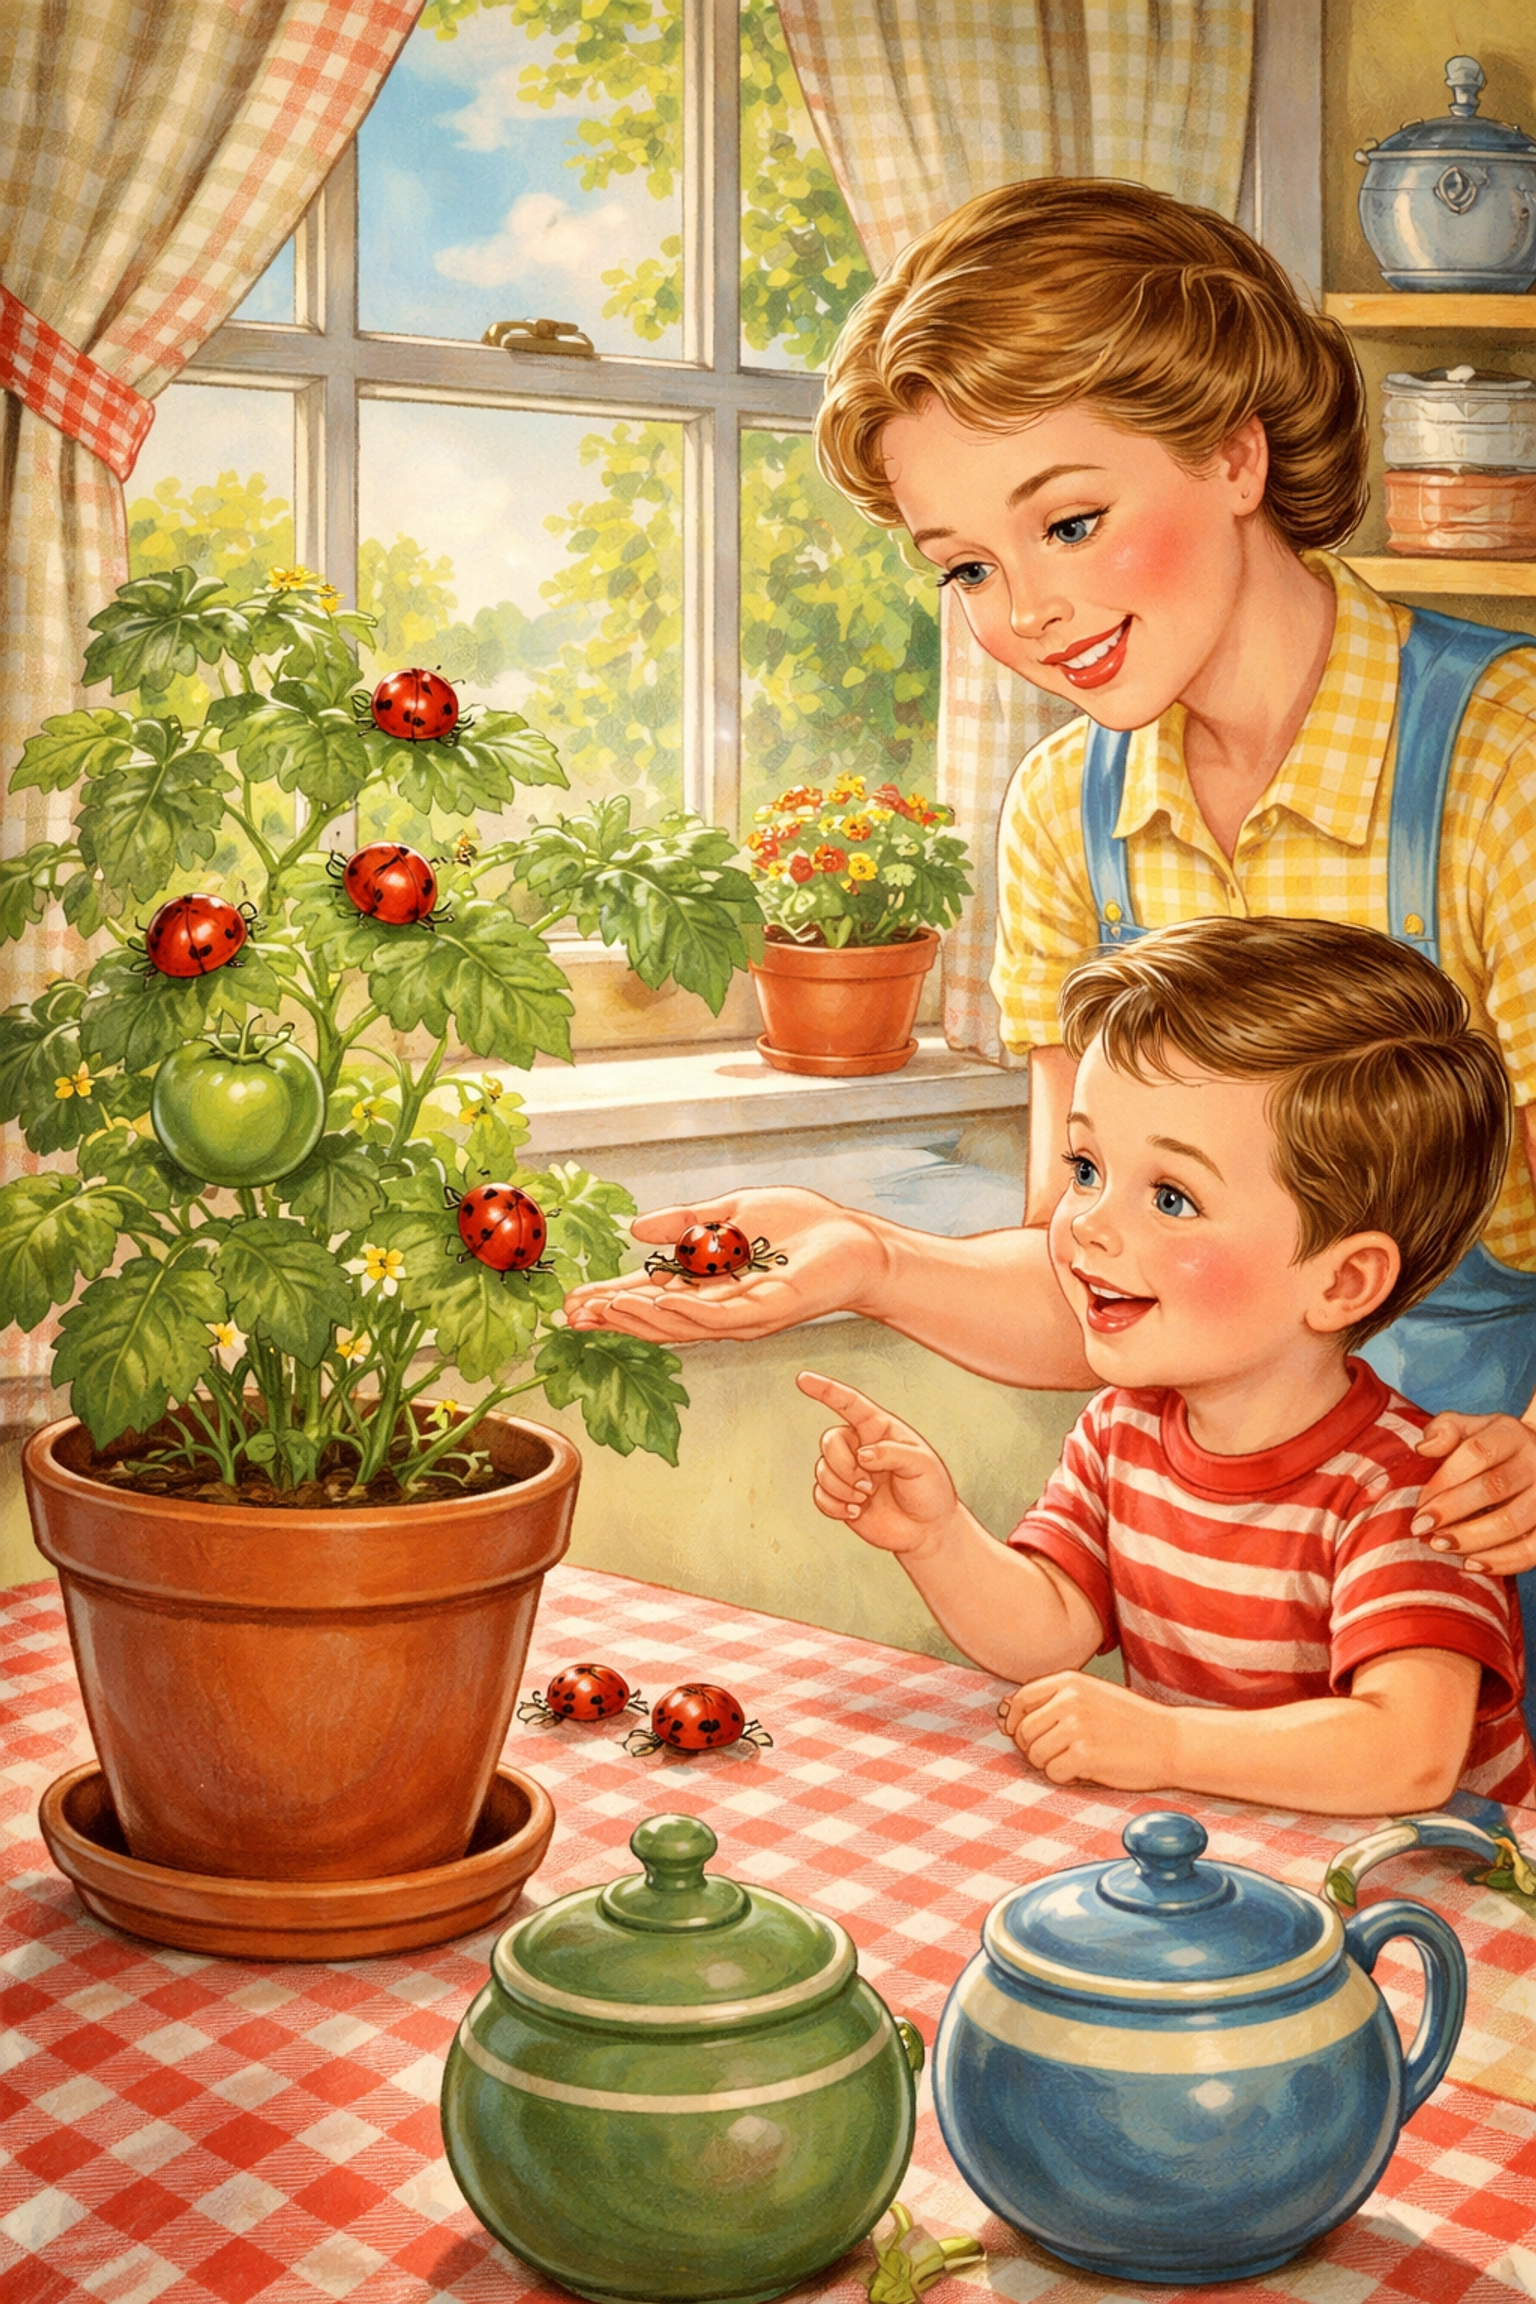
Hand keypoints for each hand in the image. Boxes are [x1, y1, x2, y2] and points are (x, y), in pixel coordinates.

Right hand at [563, 1189, 886, 1343]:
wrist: (857, 1241)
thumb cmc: (803, 1227)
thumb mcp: (731, 1212)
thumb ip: (686, 1221)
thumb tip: (636, 1229)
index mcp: (709, 1284)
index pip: (650, 1296)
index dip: (612, 1299)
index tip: (573, 1302)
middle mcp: (719, 1307)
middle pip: (657, 1318)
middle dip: (613, 1316)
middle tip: (571, 1314)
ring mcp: (741, 1314)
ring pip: (680, 1324)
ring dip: (638, 1318)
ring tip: (600, 1309)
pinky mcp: (766, 1311)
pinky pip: (717, 1316)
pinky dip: (682, 1312)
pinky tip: (654, 1304)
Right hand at [796, 1369, 958, 1554]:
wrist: (926, 1529)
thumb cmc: (930, 1490)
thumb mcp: (922, 1465)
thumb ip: (892, 1452)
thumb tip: (861, 1455)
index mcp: (880, 1429)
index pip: (849, 1403)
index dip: (825, 1390)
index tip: (802, 1378)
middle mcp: (859, 1446)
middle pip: (829, 1441)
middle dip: (843, 1466)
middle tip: (868, 1486)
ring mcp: (848, 1472)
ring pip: (822, 1470)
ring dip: (843, 1489)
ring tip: (867, 1498)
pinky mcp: (840, 1496)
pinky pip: (819, 1496)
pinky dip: (834, 1506)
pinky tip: (856, 1512)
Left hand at [1000, 1671, 1177, 1790]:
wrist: (1170, 1741)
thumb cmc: (1131, 1722)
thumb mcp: (1092, 1695)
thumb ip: (1055, 1699)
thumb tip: (1007, 1715)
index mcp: (1069, 1681)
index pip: (1021, 1699)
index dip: (1016, 1721)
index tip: (1026, 1735)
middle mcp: (1069, 1700)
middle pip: (1023, 1732)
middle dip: (1035, 1748)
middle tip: (1061, 1753)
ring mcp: (1077, 1727)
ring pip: (1035, 1755)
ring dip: (1051, 1764)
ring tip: (1077, 1760)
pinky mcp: (1085, 1755)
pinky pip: (1053, 1773)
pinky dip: (1066, 1778)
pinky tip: (1086, 1771)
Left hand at [1412, 1411, 1535, 1576]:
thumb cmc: (1494, 1447)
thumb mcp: (1472, 1428)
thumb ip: (1446, 1430)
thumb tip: (1423, 1448)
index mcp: (1511, 1434)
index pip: (1476, 1453)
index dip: (1444, 1479)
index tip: (1420, 1503)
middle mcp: (1535, 1462)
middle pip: (1494, 1487)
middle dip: (1452, 1510)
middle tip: (1421, 1528)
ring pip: (1514, 1521)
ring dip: (1473, 1538)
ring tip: (1441, 1546)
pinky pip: (1532, 1550)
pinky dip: (1502, 1561)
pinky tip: (1472, 1564)